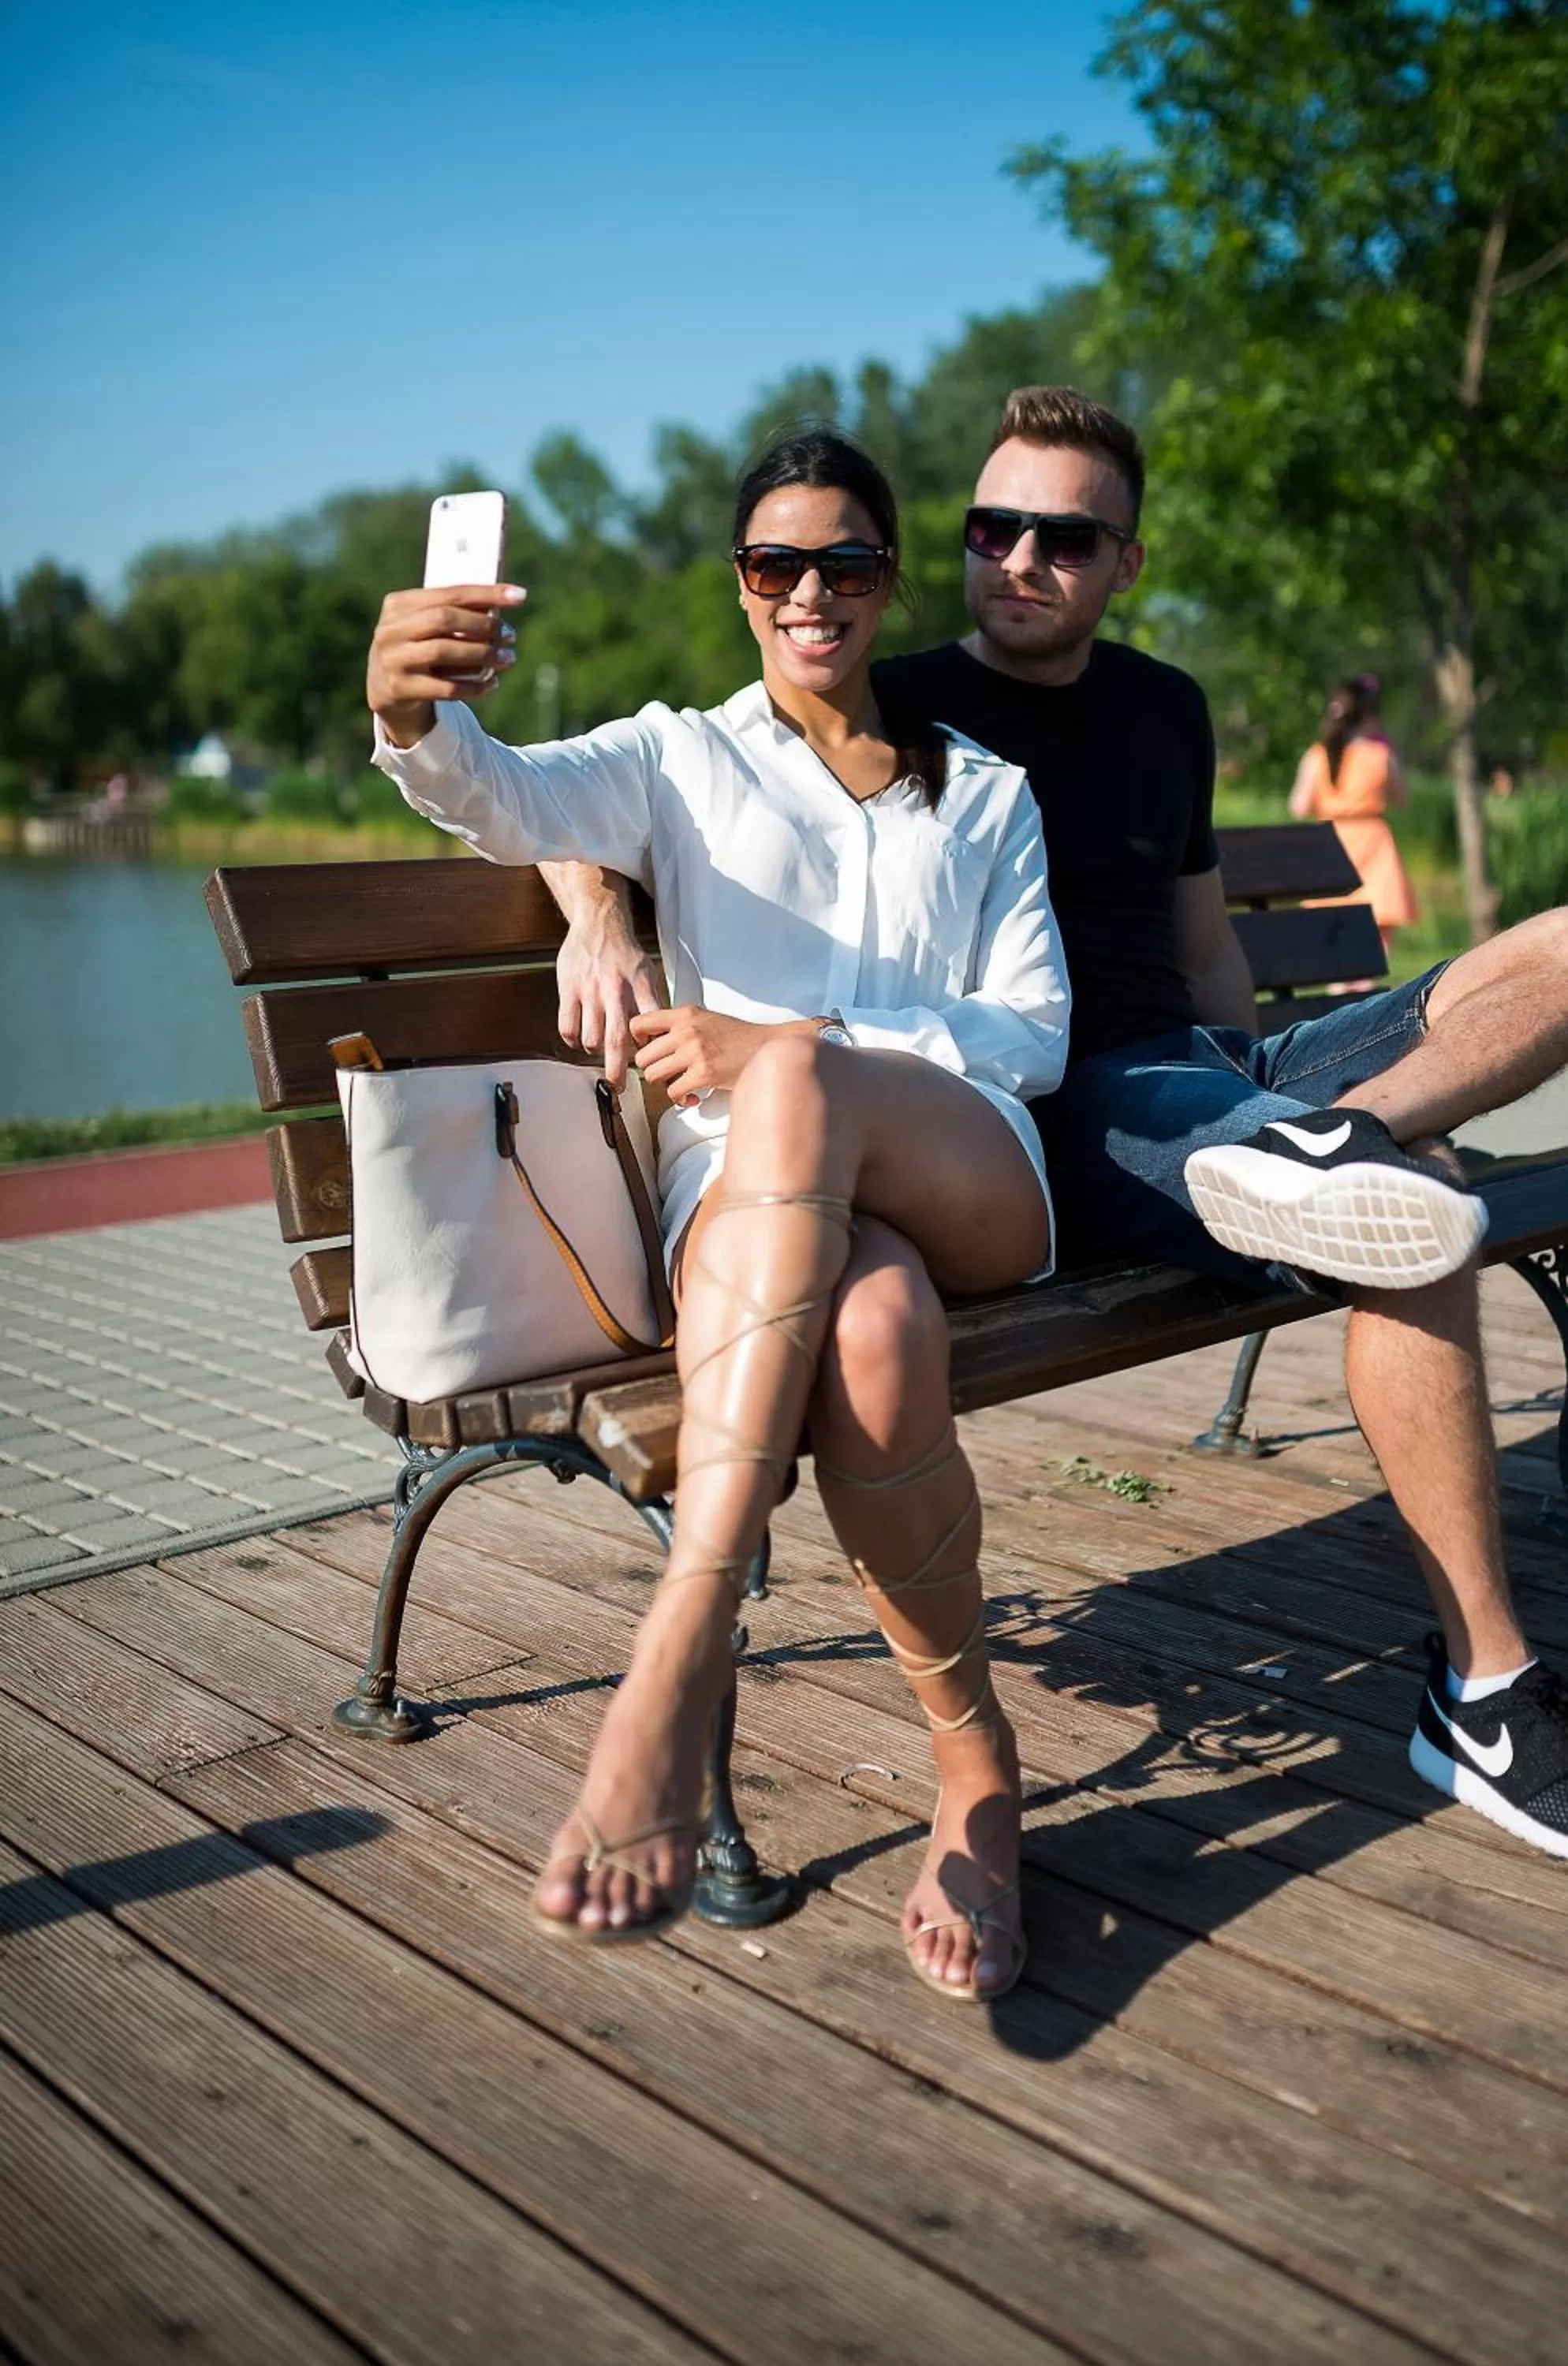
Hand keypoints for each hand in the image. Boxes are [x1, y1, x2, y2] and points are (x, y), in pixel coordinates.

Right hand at [366, 583, 527, 746]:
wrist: (385, 687)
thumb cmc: (417, 646)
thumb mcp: (427, 625)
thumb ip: (456, 612)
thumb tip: (505, 601)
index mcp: (398, 604)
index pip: (449, 593)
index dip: (487, 593)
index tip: (519, 596)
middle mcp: (390, 629)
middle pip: (444, 619)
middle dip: (483, 625)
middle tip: (511, 634)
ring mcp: (392, 659)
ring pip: (443, 651)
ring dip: (482, 655)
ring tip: (508, 658)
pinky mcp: (400, 689)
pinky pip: (445, 687)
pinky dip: (474, 686)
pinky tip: (493, 683)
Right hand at [557, 891, 664, 1089]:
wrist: (599, 922)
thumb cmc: (625, 952)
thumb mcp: (647, 974)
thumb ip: (651, 1004)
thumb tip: (662, 1035)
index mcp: (639, 987)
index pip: (648, 1027)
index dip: (650, 1052)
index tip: (652, 1071)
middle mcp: (615, 991)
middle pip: (616, 1041)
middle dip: (617, 1070)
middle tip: (619, 1087)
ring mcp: (589, 991)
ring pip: (590, 1038)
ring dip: (595, 1052)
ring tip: (599, 1051)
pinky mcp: (568, 989)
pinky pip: (567, 1026)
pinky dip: (573, 1041)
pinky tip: (579, 1040)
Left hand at [630, 1008, 801, 1106]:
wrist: (768, 1047)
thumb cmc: (738, 1037)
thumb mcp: (706, 1019)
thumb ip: (680, 1025)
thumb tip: (652, 1041)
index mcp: (685, 1014)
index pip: (639, 1023)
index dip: (639, 1041)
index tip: (650, 1050)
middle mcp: (686, 1030)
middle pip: (642, 1057)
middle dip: (652, 1069)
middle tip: (667, 1074)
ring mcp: (694, 1052)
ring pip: (653, 1076)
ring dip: (664, 1086)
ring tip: (680, 1085)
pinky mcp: (704, 1074)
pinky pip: (672, 1093)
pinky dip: (680, 1099)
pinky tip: (693, 1096)